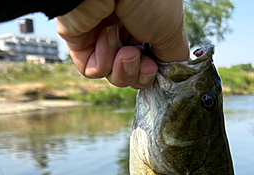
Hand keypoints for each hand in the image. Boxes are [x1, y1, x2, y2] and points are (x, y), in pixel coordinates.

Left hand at [56, 0, 188, 88]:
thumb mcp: (172, 29)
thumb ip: (174, 55)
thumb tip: (171, 71)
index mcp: (146, 21)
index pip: (148, 61)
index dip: (151, 72)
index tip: (155, 68)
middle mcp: (123, 27)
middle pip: (131, 71)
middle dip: (138, 74)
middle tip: (144, 64)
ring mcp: (100, 34)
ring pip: (112, 74)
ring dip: (122, 68)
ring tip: (126, 52)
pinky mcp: (79, 40)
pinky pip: (93, 69)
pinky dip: (103, 62)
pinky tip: (107, 38)